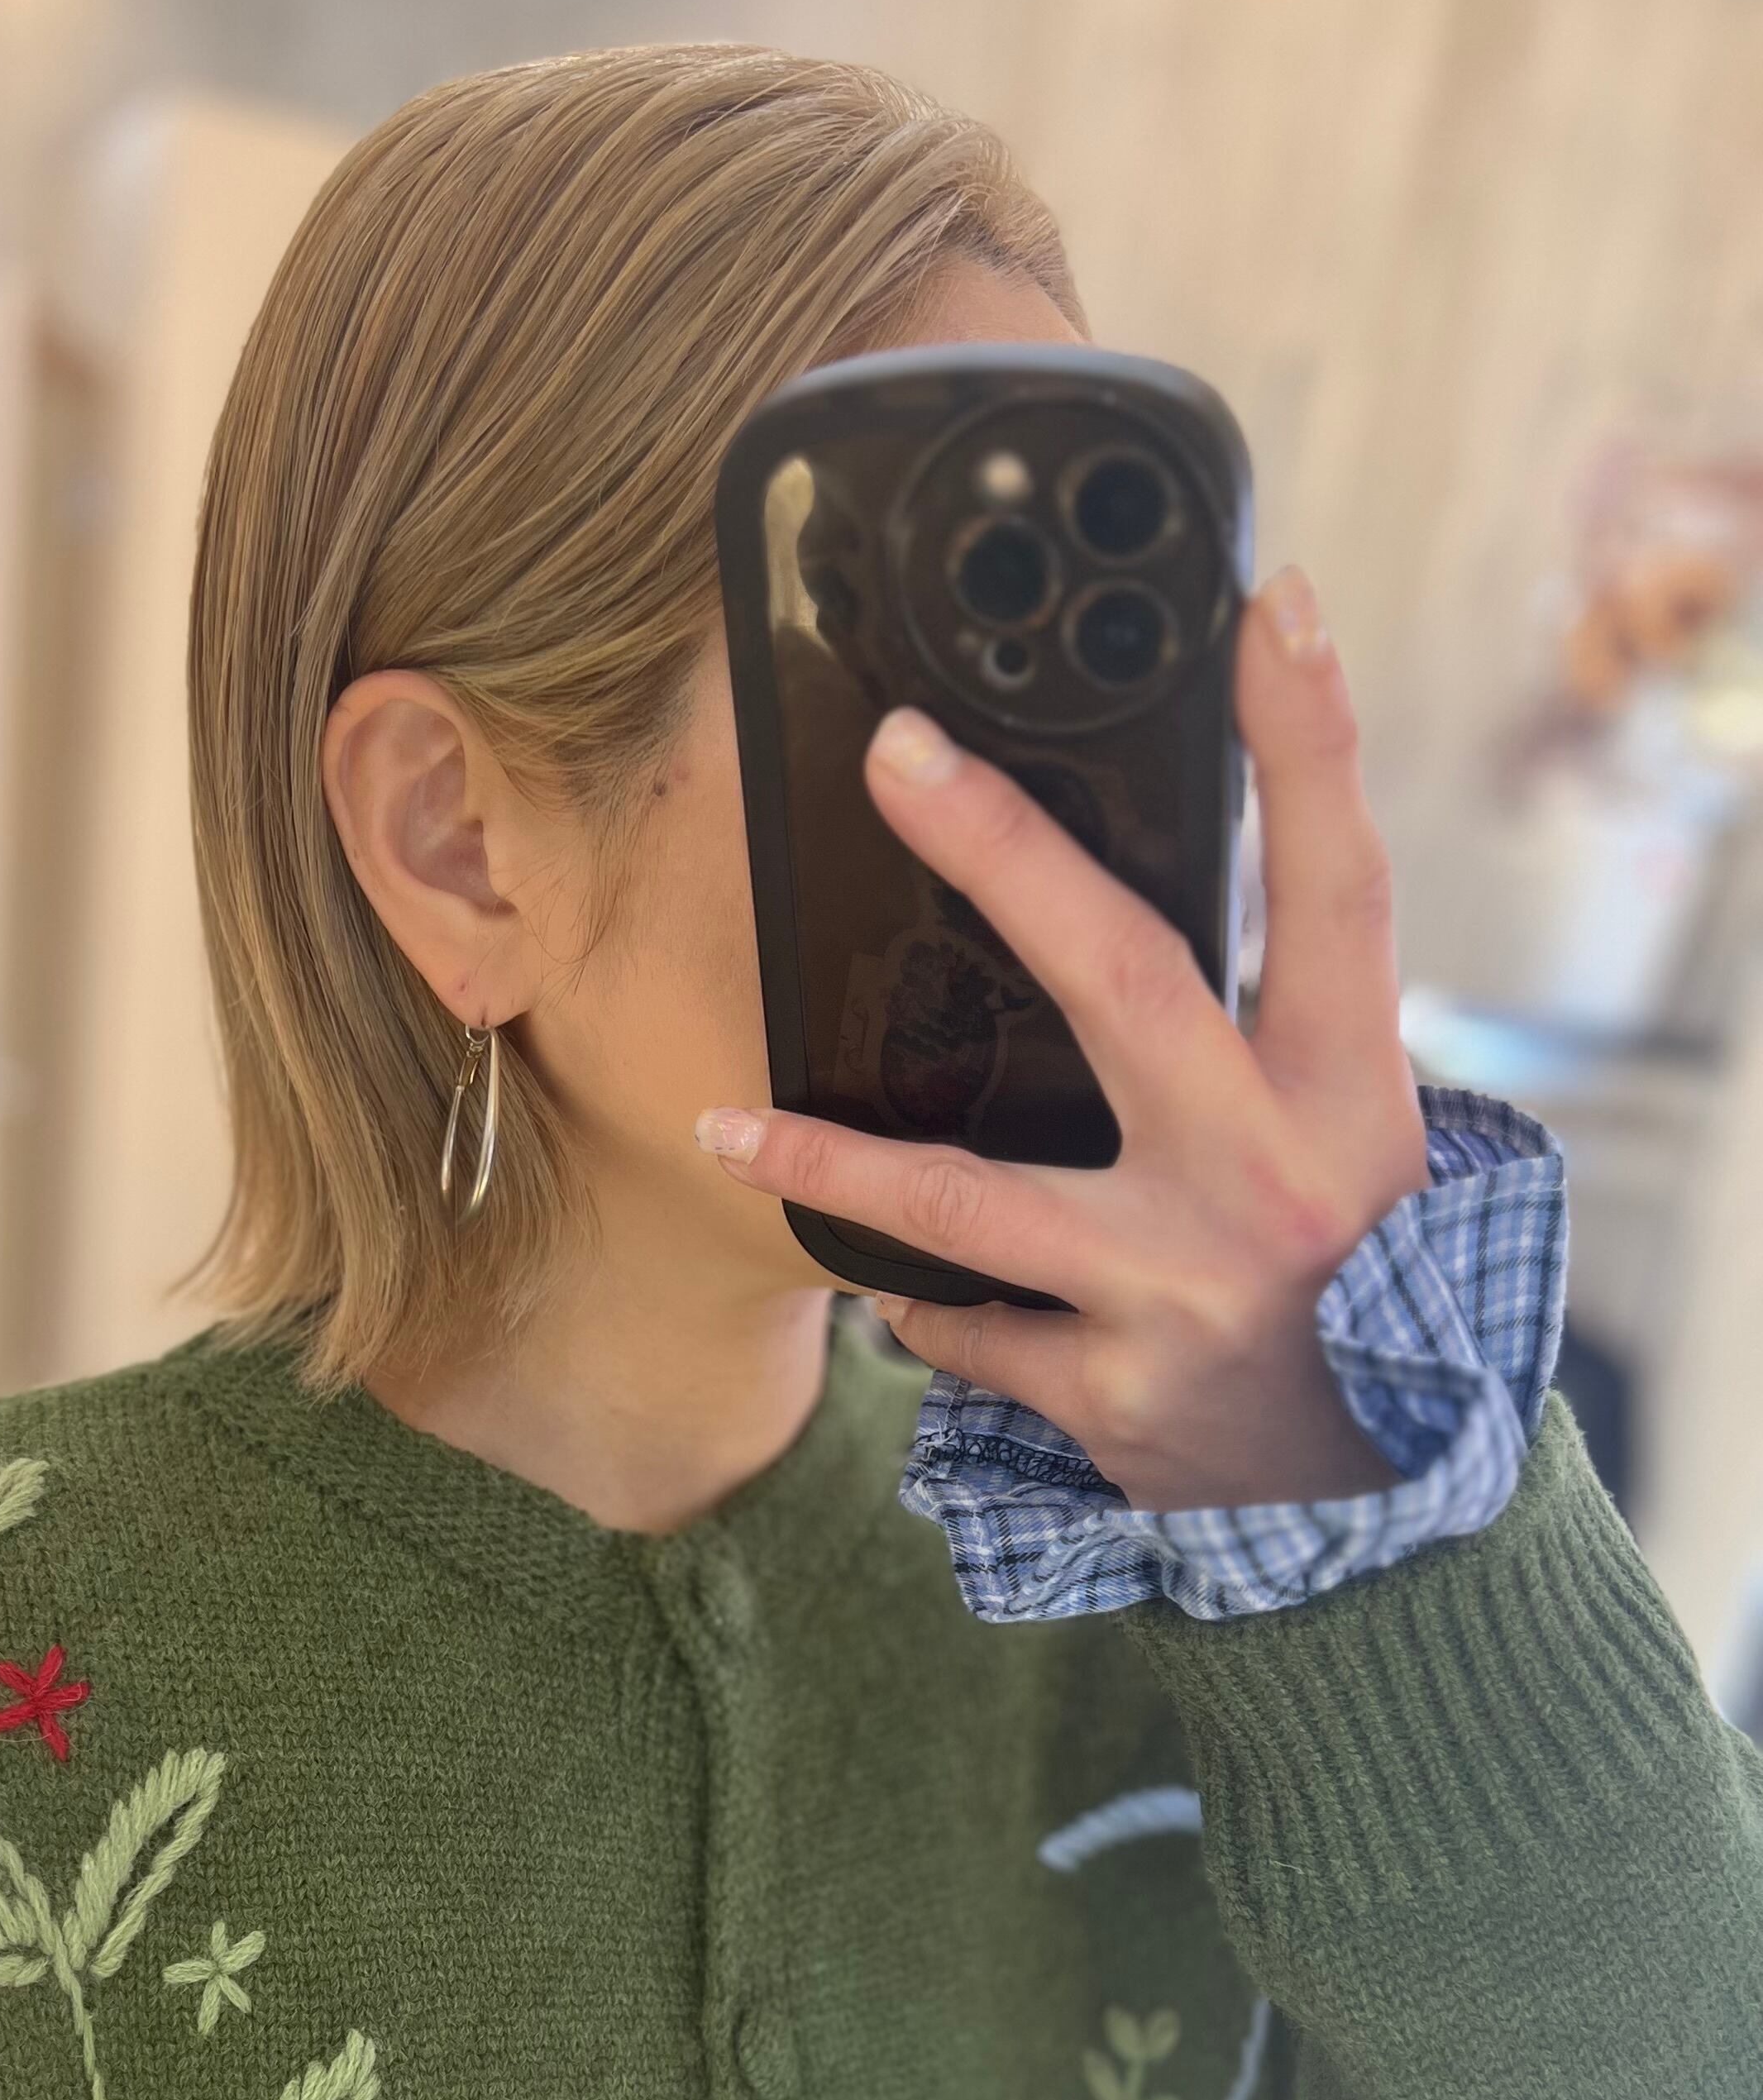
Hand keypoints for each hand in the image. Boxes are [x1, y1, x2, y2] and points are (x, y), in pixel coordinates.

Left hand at [695, 566, 1431, 1513]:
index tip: (1278, 603)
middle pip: (1124, 981)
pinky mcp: (1114, 1393)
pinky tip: (895, 1291)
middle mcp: (1272, 1176)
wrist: (1378, 1497)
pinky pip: (967, 1328)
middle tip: (895, 755)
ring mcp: (1183, 1289)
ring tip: (721, 1125)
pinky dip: (923, 1305)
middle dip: (1005, 856)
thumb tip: (1128, 902)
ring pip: (966, 1200)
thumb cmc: (1356, 1280)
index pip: (1341, 885)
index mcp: (1353, 1093)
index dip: (1312, 743)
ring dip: (829, 1160)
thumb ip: (1267, 1036)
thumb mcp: (1354, 1140)